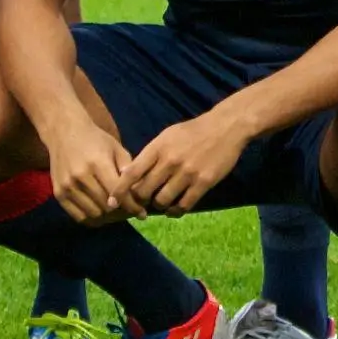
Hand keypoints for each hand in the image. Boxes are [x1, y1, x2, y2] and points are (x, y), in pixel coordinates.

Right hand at [44, 120, 136, 224]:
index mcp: (98, 163)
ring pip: (94, 214)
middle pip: (106, 206)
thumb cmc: (95, 140)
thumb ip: (128, 170)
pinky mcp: (58, 194)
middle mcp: (80, 176)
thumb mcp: (116, 149)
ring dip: (107, 217)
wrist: (64, 132)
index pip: (118, 193)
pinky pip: (79, 216)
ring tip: (116, 213)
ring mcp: (67, 186)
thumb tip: (139, 194)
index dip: (132, 206)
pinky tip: (101, 213)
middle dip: (122, 212)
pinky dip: (92, 219)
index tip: (142, 213)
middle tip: (130, 212)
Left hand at [122, 111, 247, 217]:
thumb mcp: (167, 136)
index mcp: (158, 147)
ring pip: (162, 201)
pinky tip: (175, 209)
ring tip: (161, 203)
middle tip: (142, 202)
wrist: (225, 127)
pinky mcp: (203, 183)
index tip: (112, 202)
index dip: (119, 190)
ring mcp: (187, 173)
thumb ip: (149, 155)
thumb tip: (128, 175)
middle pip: (144, 191)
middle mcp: (170, 161)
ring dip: (159, 206)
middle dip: (140, 200)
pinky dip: (176, 211)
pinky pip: (184, 205)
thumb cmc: (192, 131)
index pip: (131, 173)